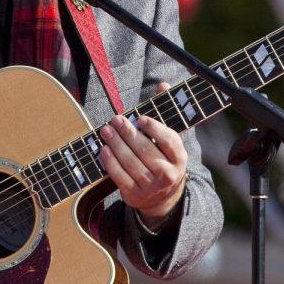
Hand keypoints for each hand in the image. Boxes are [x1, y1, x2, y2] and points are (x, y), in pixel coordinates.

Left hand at [98, 83, 186, 222]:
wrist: (162, 198)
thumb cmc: (163, 160)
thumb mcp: (169, 140)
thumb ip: (165, 113)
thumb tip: (162, 85)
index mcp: (179, 157)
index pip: (168, 140)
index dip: (154, 129)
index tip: (140, 118)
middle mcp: (168, 174)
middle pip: (145, 150)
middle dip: (128, 133)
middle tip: (115, 119)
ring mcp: (151, 186)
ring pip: (130, 162)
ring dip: (116, 144)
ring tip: (106, 130)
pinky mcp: (135, 195)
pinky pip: (120, 176)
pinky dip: (110, 162)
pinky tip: (104, 149)